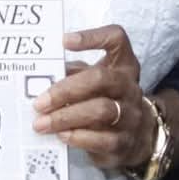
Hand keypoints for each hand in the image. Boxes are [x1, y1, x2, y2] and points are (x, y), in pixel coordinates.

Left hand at [32, 25, 153, 170]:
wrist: (137, 137)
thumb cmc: (106, 101)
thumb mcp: (94, 83)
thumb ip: (72, 75)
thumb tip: (40, 78)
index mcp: (123, 66)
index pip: (117, 39)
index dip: (93, 37)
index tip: (65, 41)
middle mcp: (130, 87)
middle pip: (101, 79)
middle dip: (66, 90)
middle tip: (40, 102)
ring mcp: (131, 115)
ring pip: (101, 111)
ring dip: (66, 117)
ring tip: (42, 123)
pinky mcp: (124, 142)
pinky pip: (102, 139)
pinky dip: (78, 137)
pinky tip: (61, 135)